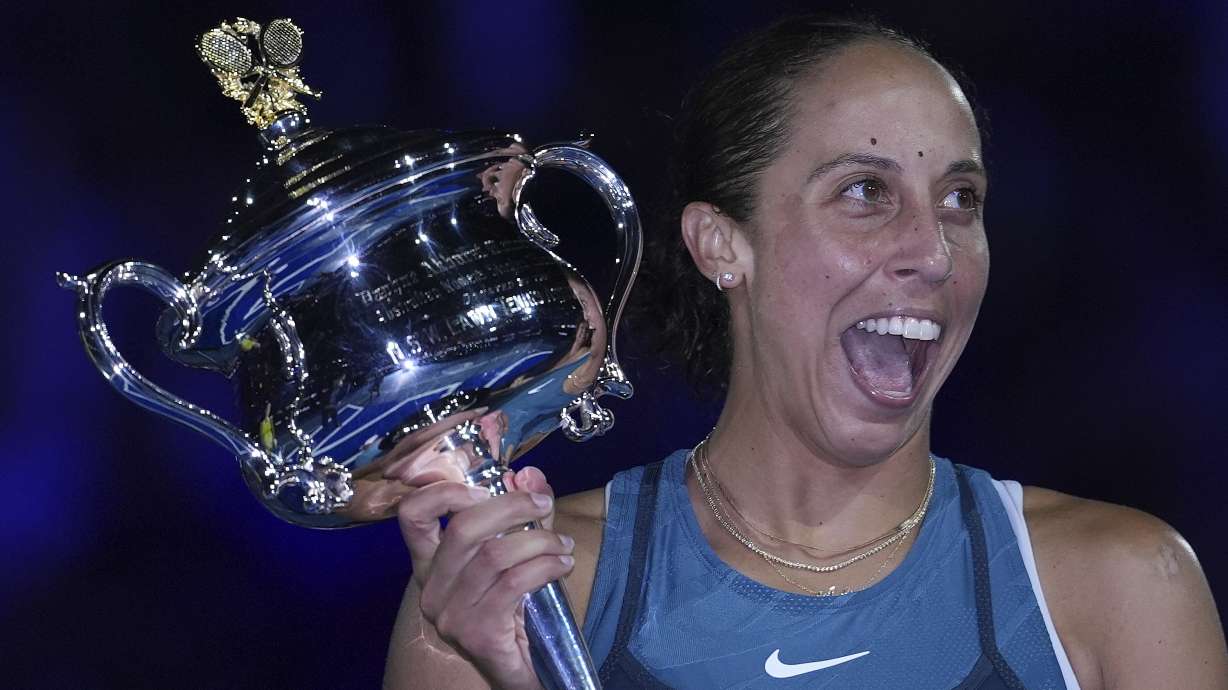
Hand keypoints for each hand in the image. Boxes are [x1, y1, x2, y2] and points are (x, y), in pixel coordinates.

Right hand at [395, 464, 575, 689]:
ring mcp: (450, 614)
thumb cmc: (515, 608)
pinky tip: (562, 565)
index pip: (412, 516)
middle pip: (462, 528)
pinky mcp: (477, 633)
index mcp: (431, 564)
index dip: (443, 491)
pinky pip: (514, 584)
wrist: (521, 669)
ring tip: (562, 545)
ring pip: (495, 555)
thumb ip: (522, 514)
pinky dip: (545, 566)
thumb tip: (531, 474)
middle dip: (511, 506)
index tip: (487, 484)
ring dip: (540, 541)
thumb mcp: (517, 553)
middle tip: (543, 504)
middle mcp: (432, 588)